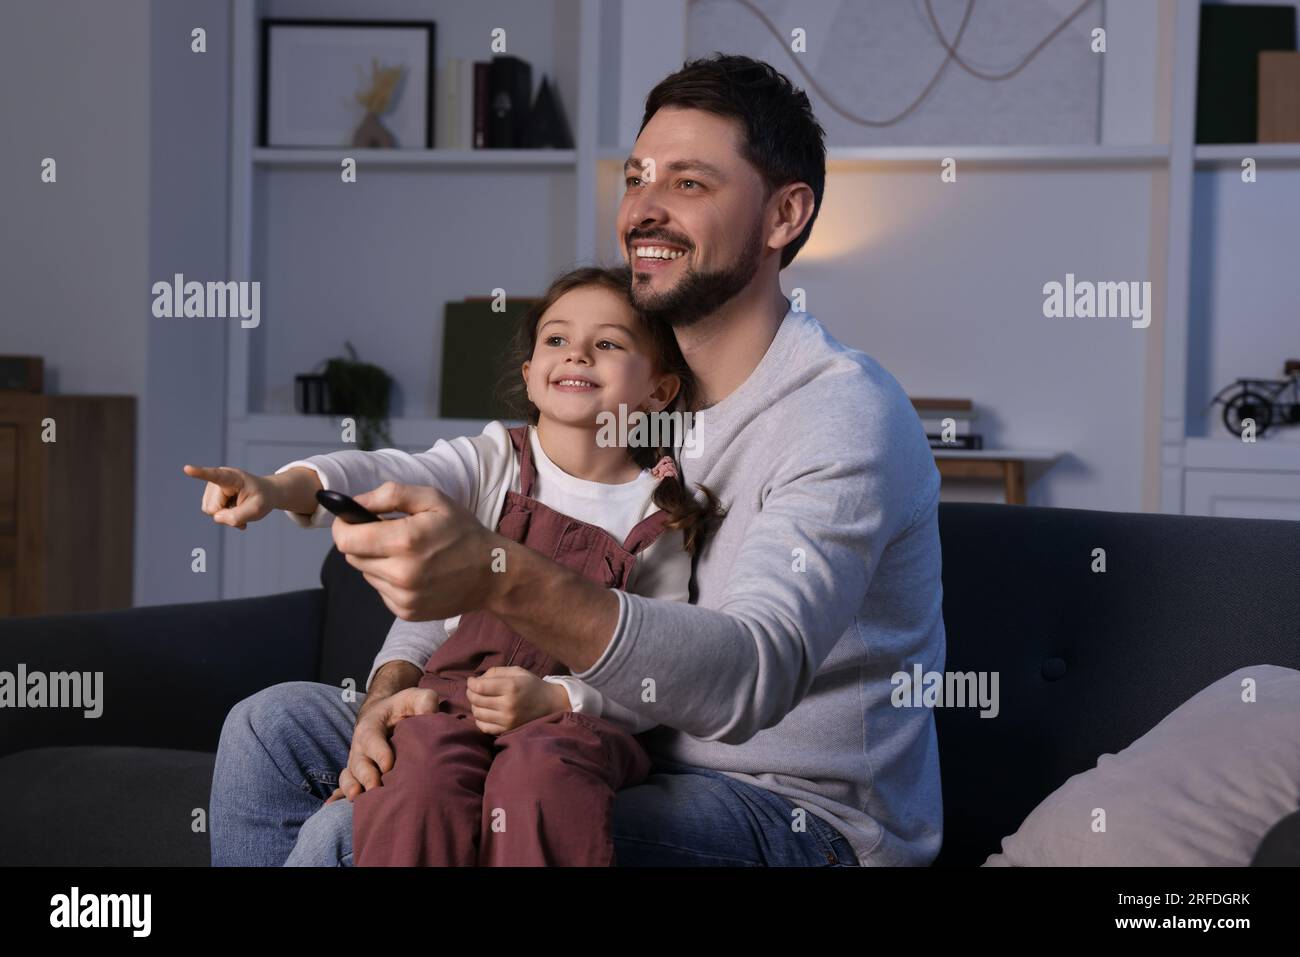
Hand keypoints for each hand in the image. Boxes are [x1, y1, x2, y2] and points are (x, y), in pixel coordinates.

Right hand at [183, 463, 279, 529]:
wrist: (264, 494)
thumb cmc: (262, 498)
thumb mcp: (257, 510)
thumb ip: (237, 517)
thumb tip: (216, 517)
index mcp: (231, 477)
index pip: (213, 475)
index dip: (199, 473)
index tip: (187, 468)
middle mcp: (217, 480)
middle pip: (213, 508)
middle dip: (228, 513)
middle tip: (244, 507)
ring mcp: (212, 488)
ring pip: (212, 512)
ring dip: (227, 515)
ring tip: (240, 506)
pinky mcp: (210, 497)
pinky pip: (213, 514)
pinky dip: (225, 516)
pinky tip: (235, 509)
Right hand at [324, 686, 438, 802]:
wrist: (385, 715)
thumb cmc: (402, 708)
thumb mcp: (414, 698)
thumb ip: (424, 700)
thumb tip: (430, 712)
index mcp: (371, 726)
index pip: (371, 739)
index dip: (379, 752)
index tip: (389, 765)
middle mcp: (360, 746)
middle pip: (358, 762)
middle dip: (366, 776)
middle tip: (376, 788)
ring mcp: (357, 761)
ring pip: (350, 775)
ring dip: (352, 787)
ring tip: (358, 799)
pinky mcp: (358, 774)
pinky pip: (345, 786)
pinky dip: (339, 796)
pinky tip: (334, 806)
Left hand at [332, 481, 507, 620]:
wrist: (492, 574)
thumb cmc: (463, 532)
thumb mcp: (433, 499)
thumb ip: (391, 495)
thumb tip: (354, 502)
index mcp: (404, 541)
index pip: (345, 539)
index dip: (343, 526)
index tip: (351, 519)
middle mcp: (400, 573)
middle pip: (352, 556)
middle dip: (362, 541)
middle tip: (386, 533)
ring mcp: (403, 597)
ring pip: (366, 573)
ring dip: (377, 561)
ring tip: (406, 553)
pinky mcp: (406, 612)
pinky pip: (381, 590)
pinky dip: (390, 579)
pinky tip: (413, 571)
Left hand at [467, 666, 568, 733]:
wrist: (549, 704)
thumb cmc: (531, 685)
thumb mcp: (516, 671)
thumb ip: (496, 672)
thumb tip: (475, 680)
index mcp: (511, 687)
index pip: (480, 687)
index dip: (471, 683)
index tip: (472, 680)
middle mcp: (508, 705)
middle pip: (476, 700)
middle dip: (470, 693)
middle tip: (474, 689)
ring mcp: (507, 720)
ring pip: (478, 713)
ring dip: (474, 705)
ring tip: (479, 700)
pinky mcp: (507, 730)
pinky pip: (483, 727)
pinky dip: (479, 719)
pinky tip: (484, 712)